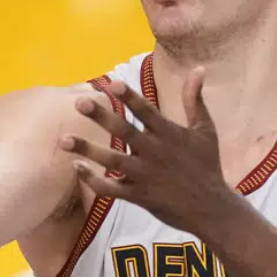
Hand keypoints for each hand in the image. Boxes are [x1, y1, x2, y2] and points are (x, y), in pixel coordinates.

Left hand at [59, 68, 238, 236]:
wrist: (212, 208)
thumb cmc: (208, 165)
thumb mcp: (205, 130)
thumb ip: (195, 100)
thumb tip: (198, 68)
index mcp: (171, 135)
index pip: (147, 112)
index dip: (129, 97)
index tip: (111, 84)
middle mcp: (156, 153)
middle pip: (124, 132)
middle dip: (101, 117)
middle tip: (79, 103)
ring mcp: (146, 176)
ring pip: (112, 161)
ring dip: (88, 149)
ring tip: (63, 139)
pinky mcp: (140, 196)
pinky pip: (112, 189)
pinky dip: (93, 180)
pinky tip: (77, 167)